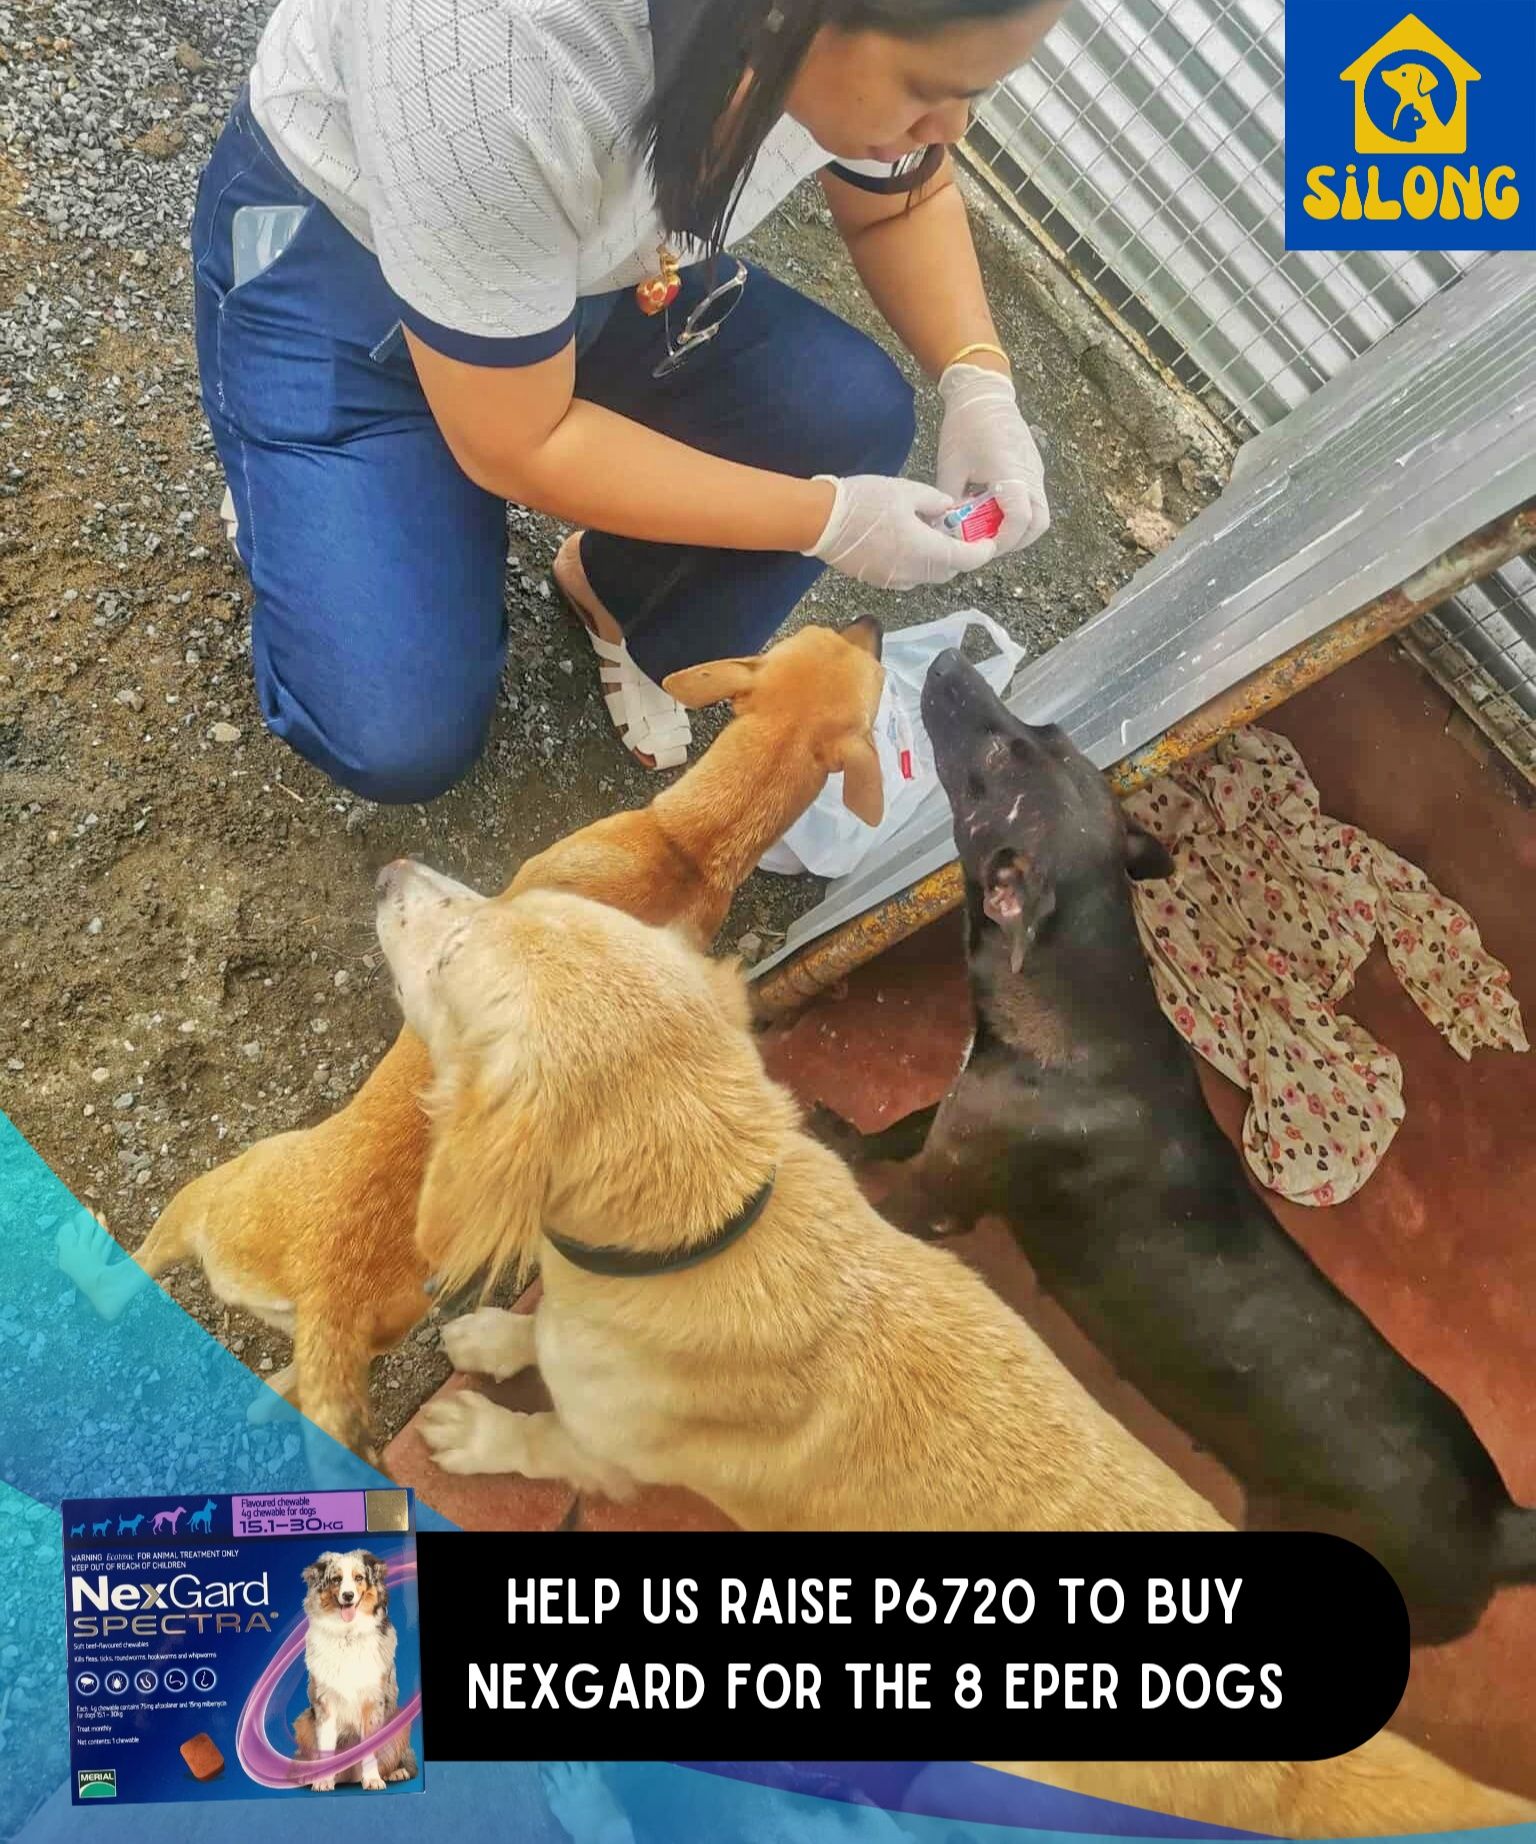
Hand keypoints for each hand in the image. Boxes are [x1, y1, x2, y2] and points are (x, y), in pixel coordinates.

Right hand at [805, 473, 996, 590]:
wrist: (821, 521)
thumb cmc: (864, 501)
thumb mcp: (906, 490)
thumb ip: (935, 502)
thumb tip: (947, 510)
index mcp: (924, 550)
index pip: (965, 560)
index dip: (981, 553)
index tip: (987, 543)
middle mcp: (912, 572)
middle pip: (948, 571)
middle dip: (958, 556)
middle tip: (957, 533)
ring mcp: (894, 580)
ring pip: (927, 576)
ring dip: (936, 561)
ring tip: (929, 535)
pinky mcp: (878, 581)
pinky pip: (907, 576)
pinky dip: (916, 563)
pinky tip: (906, 542)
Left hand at [936, 361, 1049, 553]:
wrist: (983, 395)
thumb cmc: (965, 428)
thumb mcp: (950, 468)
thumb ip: (951, 503)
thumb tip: (947, 531)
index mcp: (1009, 473)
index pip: (1020, 519)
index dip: (1003, 541)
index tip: (983, 547)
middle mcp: (1030, 475)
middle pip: (1038, 524)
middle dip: (1016, 541)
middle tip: (989, 544)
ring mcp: (1035, 471)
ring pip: (1040, 514)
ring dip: (1018, 528)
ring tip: (990, 527)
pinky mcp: (1033, 468)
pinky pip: (1034, 499)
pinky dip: (1018, 512)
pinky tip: (993, 508)